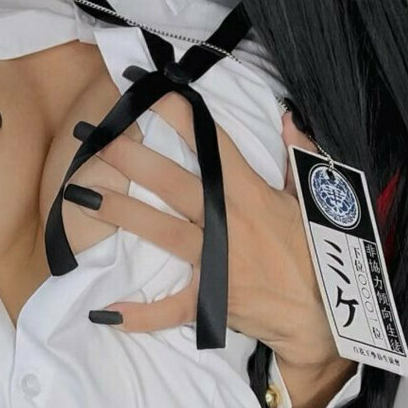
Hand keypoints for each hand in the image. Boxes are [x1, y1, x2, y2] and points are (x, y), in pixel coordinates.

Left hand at [63, 93, 339, 370]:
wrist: (327, 313)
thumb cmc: (319, 253)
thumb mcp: (313, 199)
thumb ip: (297, 155)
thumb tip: (287, 117)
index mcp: (251, 194)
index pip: (213, 144)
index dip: (182, 115)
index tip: (152, 91)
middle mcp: (228, 222)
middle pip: (173, 183)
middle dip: (133, 159)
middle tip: (98, 141)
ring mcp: (217, 262)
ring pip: (161, 232)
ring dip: (120, 213)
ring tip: (81, 196)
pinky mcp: (211, 300)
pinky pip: (170, 309)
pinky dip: (139, 315)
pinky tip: (105, 311)